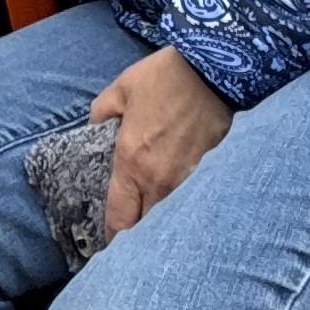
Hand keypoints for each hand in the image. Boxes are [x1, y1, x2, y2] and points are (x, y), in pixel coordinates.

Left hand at [91, 46, 232, 235]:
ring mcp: (186, 180)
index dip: (112, 235)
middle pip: (145, 226)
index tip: (108, 240)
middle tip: (130, 228)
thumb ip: (101, 112)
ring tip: (153, 215)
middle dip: (136, 231)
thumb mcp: (122, 88)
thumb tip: (95, 127)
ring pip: (168, 217)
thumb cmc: (164, 78)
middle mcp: (158, 180)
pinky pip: (189, 200)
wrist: (214, 70)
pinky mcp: (208, 173)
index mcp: (131, 162)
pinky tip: (179, 199)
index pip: (119, 218)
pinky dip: (181, 206)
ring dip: (159, 221)